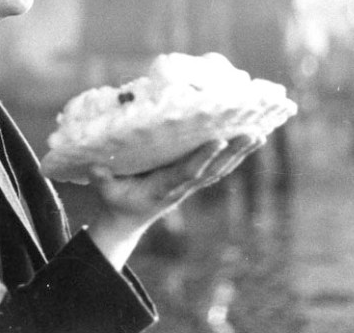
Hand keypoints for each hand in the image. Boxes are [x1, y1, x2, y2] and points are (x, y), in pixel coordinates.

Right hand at [86, 134, 263, 267]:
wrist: (127, 220)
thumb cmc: (116, 201)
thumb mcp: (106, 193)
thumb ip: (102, 180)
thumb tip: (94, 166)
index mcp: (163, 189)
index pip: (187, 172)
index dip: (203, 158)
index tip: (218, 141)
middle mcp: (182, 187)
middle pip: (213, 170)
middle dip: (232, 153)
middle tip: (254, 134)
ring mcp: (190, 185)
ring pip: (220, 169)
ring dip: (240, 153)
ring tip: (259, 134)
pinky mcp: (193, 180)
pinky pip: (218, 168)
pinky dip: (234, 155)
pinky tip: (249, 141)